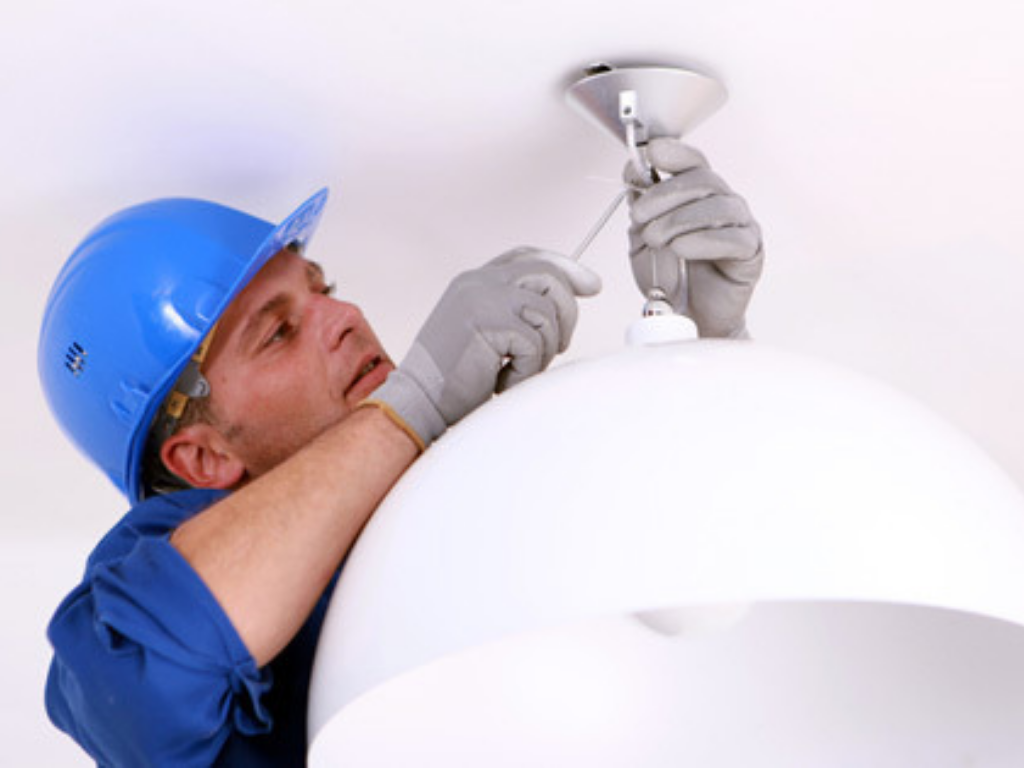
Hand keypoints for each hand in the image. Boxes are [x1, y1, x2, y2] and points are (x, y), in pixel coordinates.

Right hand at [368, 247, 600, 446]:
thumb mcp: (485, 332)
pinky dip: (526, 370)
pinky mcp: (488, 322)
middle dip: (567, 313)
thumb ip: (514, 311)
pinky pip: (534, 343)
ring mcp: (482, 299)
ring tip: (516, 369)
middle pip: (549, 276)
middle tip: (559, 346)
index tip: (591, 285)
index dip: (564, 267)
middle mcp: (479, 282)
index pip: (528, 257)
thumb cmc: (453, 378)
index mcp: (475, 281)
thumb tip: (565, 303)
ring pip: (547, 312)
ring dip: (543, 351)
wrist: (420, 401)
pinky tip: (502, 381)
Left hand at [625, 139, 763, 338]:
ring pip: (717, 206)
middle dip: (665, 195)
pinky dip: (702, 241)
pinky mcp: (750, 252)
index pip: (693, 162)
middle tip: (640, 216)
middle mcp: (723, 203)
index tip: (651, 153)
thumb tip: (632, 171)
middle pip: (702, 180)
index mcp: (698, 195)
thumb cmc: (670, 276)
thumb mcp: (643, 238)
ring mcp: (741, 225)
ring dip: (679, 220)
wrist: (686, 316)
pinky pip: (733, 238)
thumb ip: (640, 207)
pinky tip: (682, 249)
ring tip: (657, 240)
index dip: (675, 153)